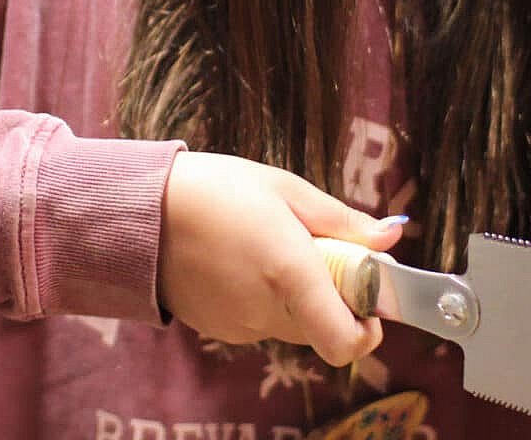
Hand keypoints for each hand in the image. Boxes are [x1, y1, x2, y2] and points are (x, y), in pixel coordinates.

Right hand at [157, 151, 404, 365]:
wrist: (139, 211)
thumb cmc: (217, 189)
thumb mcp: (286, 189)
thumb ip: (342, 221)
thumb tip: (392, 236)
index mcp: (290, 274)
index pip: (347, 341)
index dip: (369, 325)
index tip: (368, 289)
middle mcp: (267, 311)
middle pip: (326, 326)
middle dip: (335, 294)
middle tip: (317, 246)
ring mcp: (240, 326)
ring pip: (294, 323)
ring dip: (300, 294)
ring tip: (273, 243)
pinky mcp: (219, 329)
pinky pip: (263, 321)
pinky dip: (268, 298)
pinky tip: (245, 258)